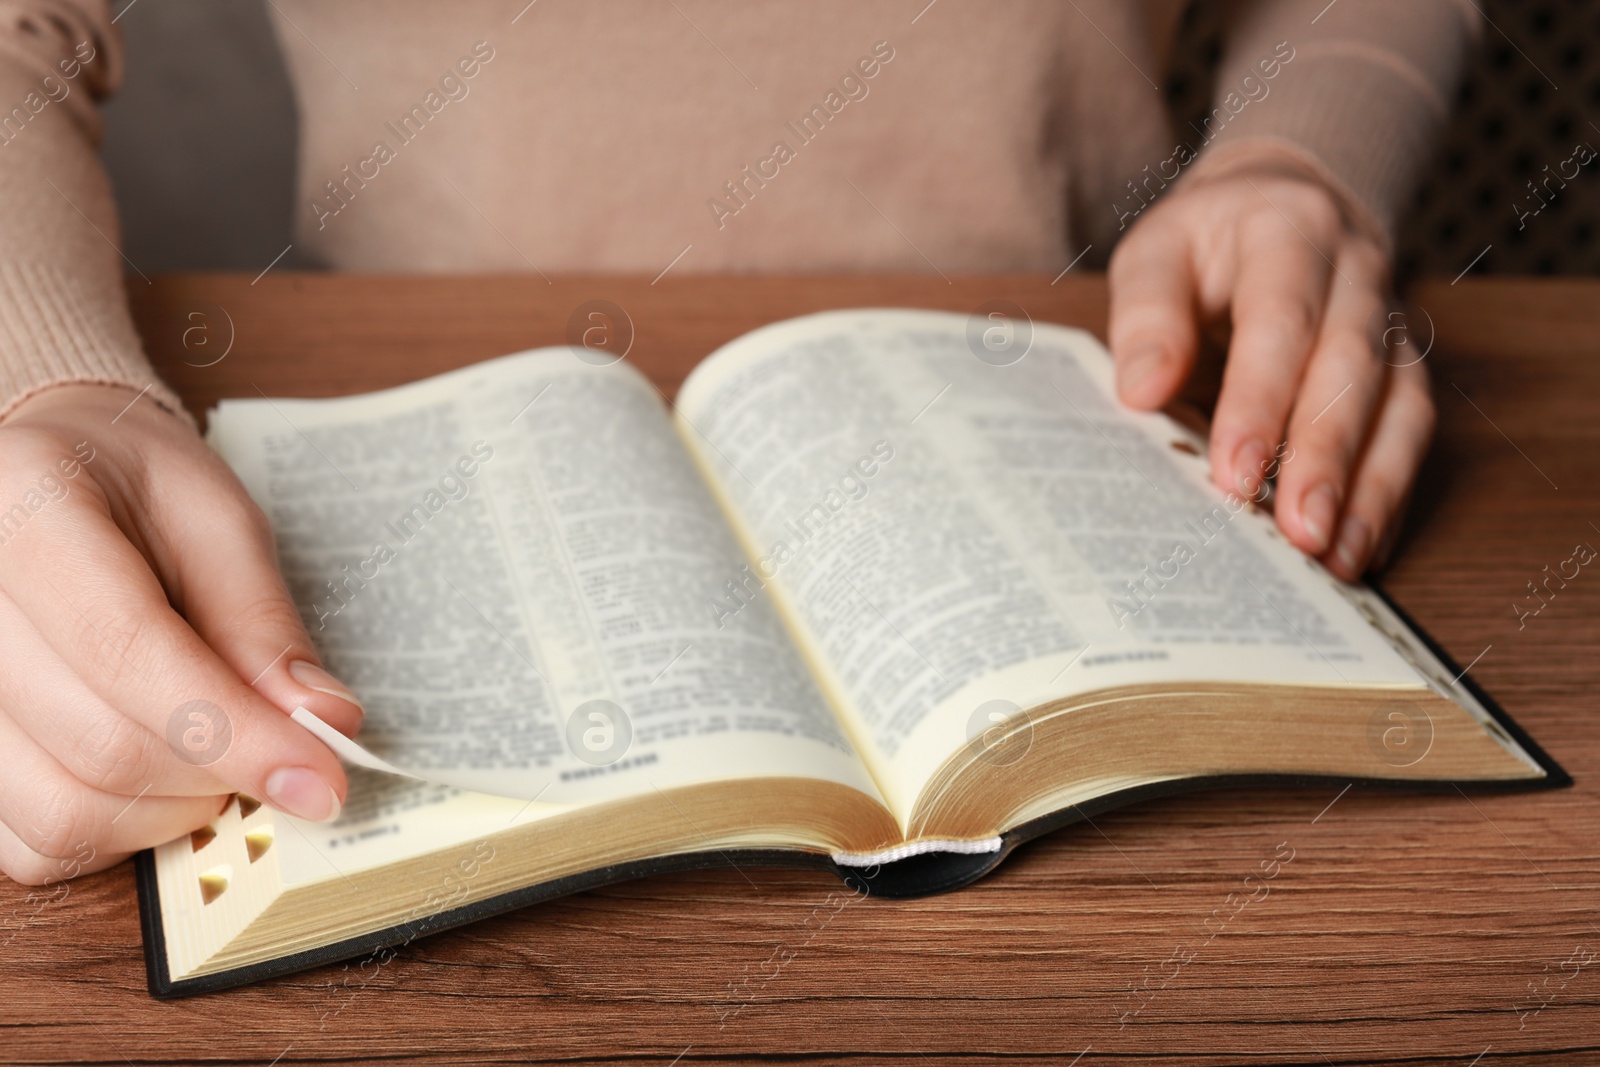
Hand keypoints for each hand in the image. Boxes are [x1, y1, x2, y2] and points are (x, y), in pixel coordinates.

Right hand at [0, 384, 359, 884]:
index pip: (125, 651)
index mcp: (22, 514)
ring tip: (221, 748)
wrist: (46, 481)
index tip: (320, 776)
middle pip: (98, 745)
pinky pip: (34, 842)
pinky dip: (119, 832)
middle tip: (288, 752)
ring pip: (63, 812)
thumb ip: (260, 619)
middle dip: (221, 770)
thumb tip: (322, 721)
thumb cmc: (131, 488)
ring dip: (174, 809)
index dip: (233, 729)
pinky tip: (161, 774)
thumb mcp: (215, 517)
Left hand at [1107, 159, 1432, 579]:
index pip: (1281, 321)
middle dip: (1325, 457)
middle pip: (1352, 370)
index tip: (1233, 474)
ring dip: (1371, 488)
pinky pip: (1411, 432)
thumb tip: (1141, 392)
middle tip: (1298, 532)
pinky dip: (1389, 493)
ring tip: (1335, 557)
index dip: (1260, 401)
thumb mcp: (1158, 251)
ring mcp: (1390, 323)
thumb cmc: (1208, 241)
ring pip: (1400, 406)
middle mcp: (1356, 275)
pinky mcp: (1403, 367)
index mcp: (1290, 232)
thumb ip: (1148, 315)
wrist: (1284, 201)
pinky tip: (1359, 549)